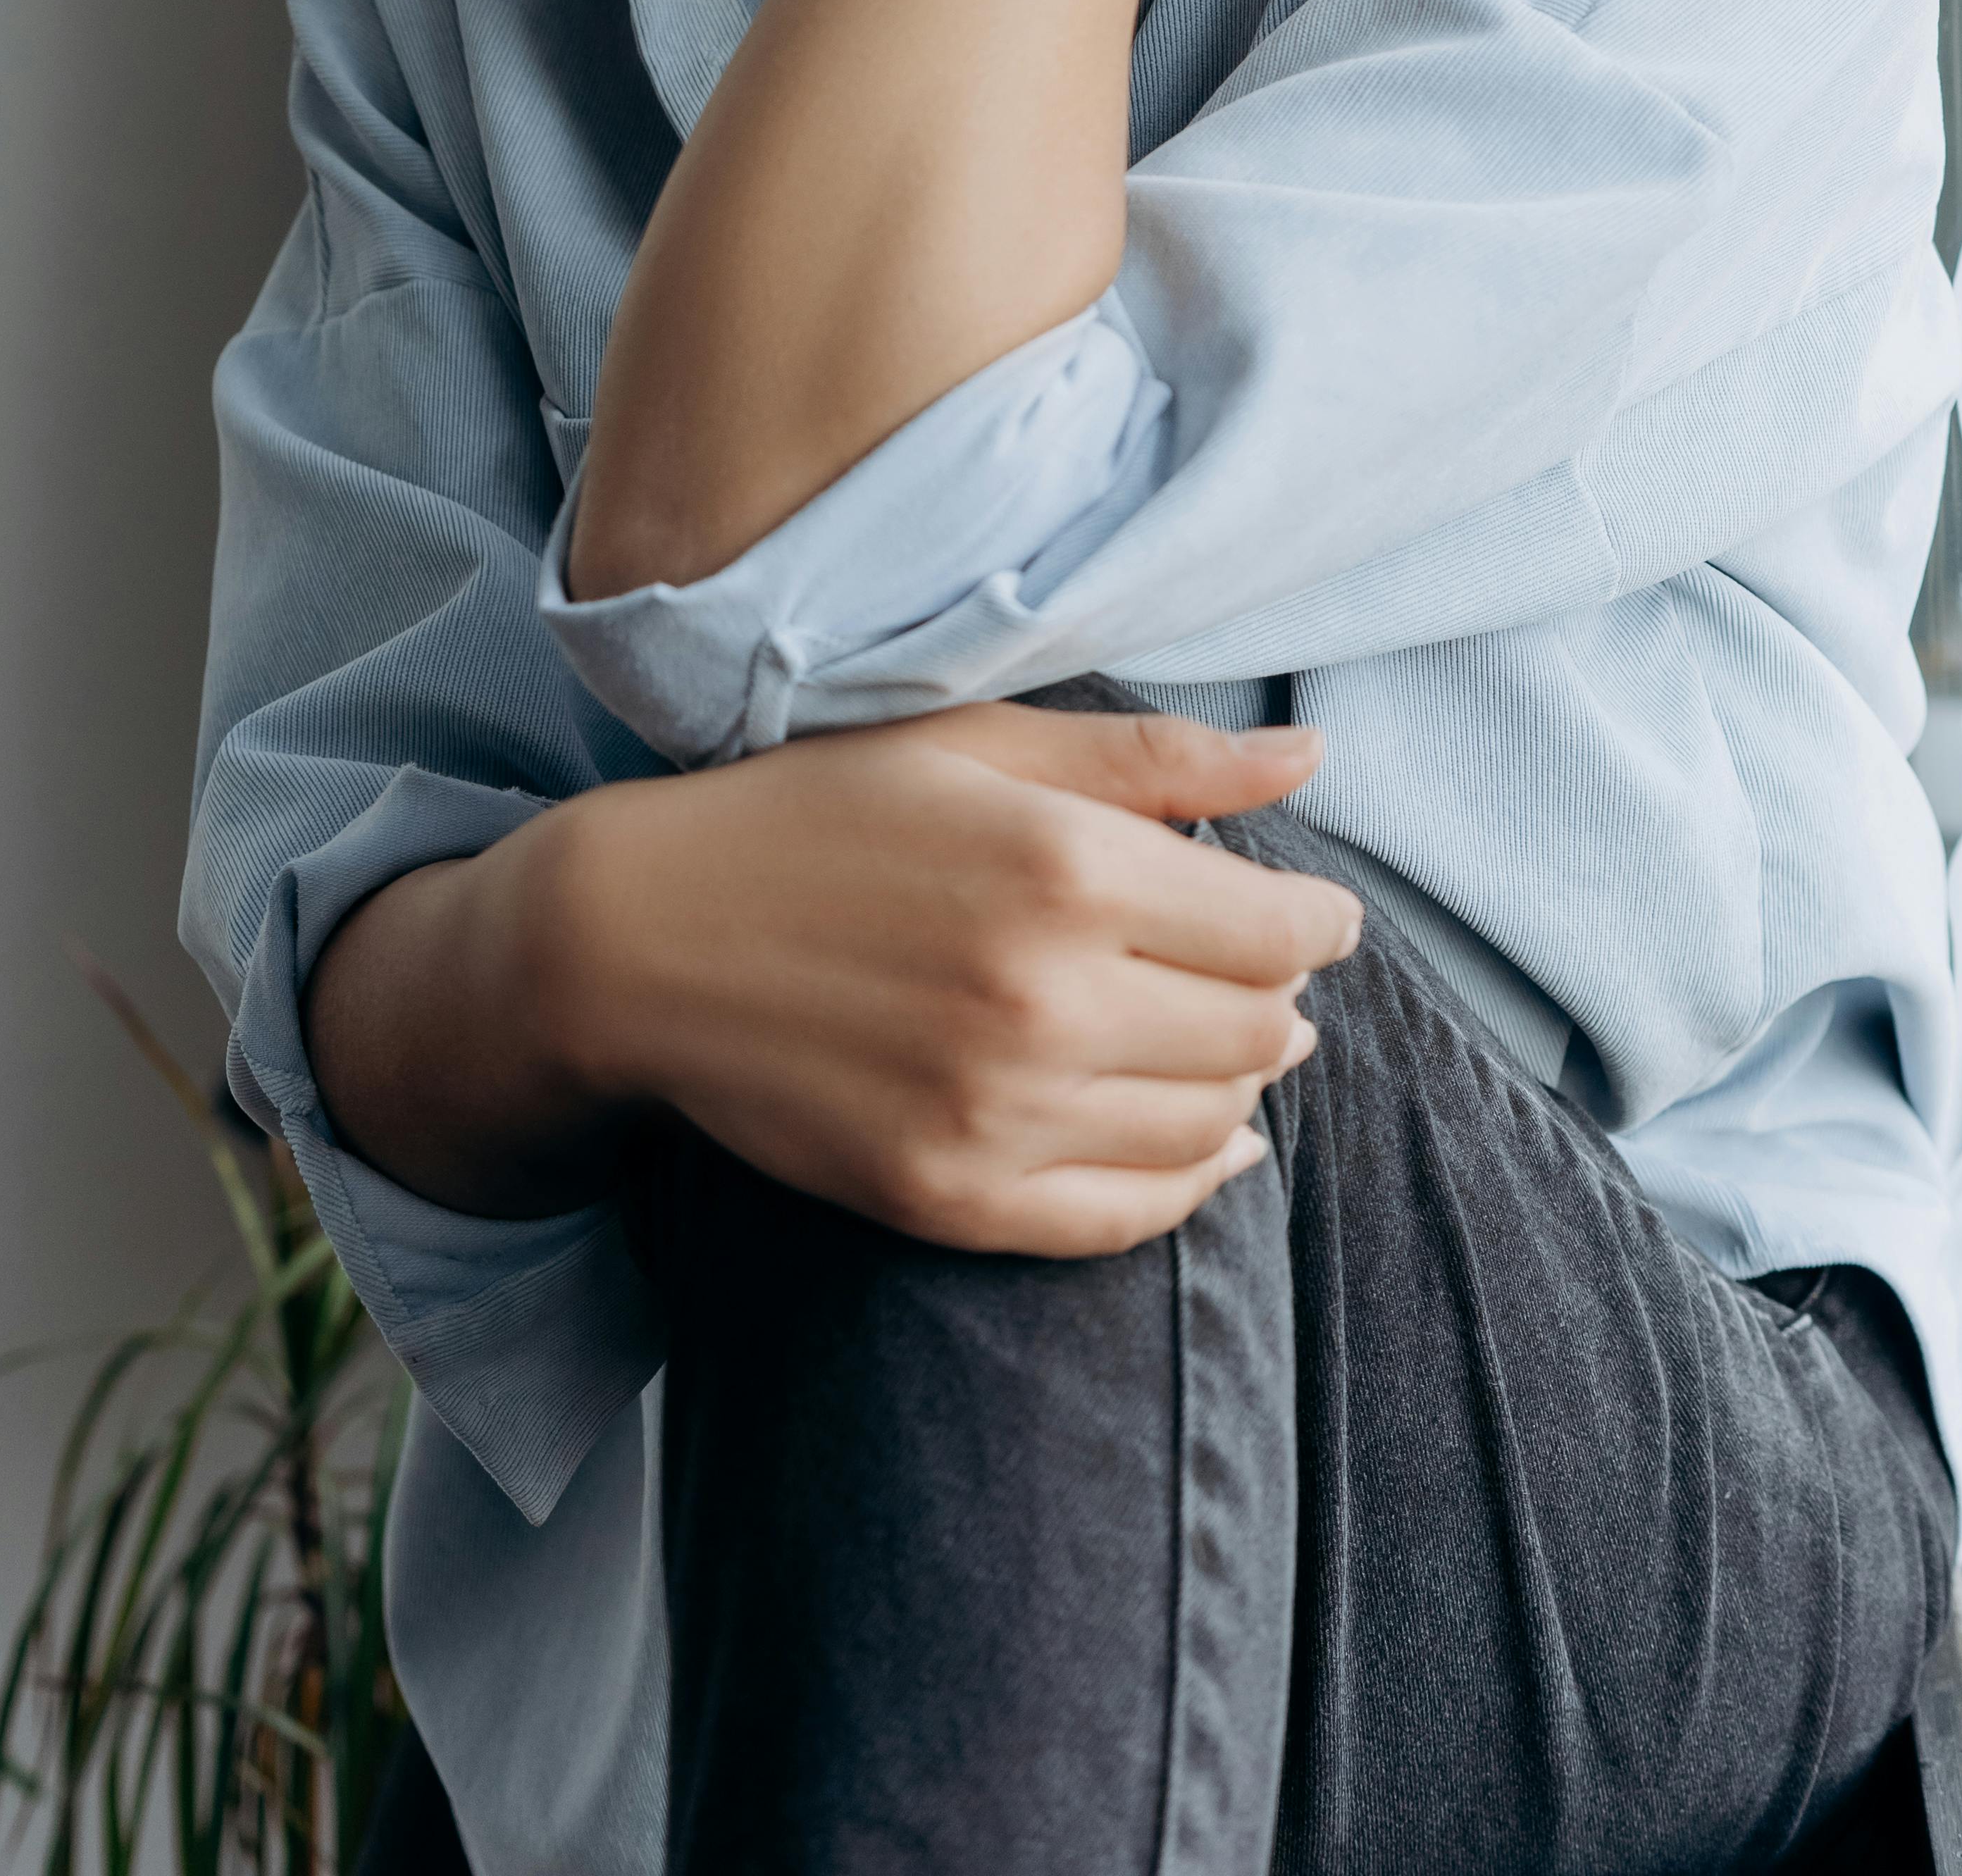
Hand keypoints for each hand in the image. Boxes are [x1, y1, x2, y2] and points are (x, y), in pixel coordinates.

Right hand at [531, 704, 1360, 1254]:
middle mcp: (1045, 1000)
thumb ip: (1154, 757)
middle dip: (1281, 998)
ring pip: (1208, 1127)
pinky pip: (1125, 1217)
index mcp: (1063, 867)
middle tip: (1260, 970)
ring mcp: (997, 1114)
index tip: (1317, 914)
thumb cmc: (819, 813)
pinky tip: (1201, 1142)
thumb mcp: (981, 744)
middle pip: (1256, 1030)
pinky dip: (1188, 1184)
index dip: (1318, 921)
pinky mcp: (949, 1198)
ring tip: (1224, 1041)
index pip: (1275, 927)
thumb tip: (1311, 756)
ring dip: (1242, 1085)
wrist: (643, 940)